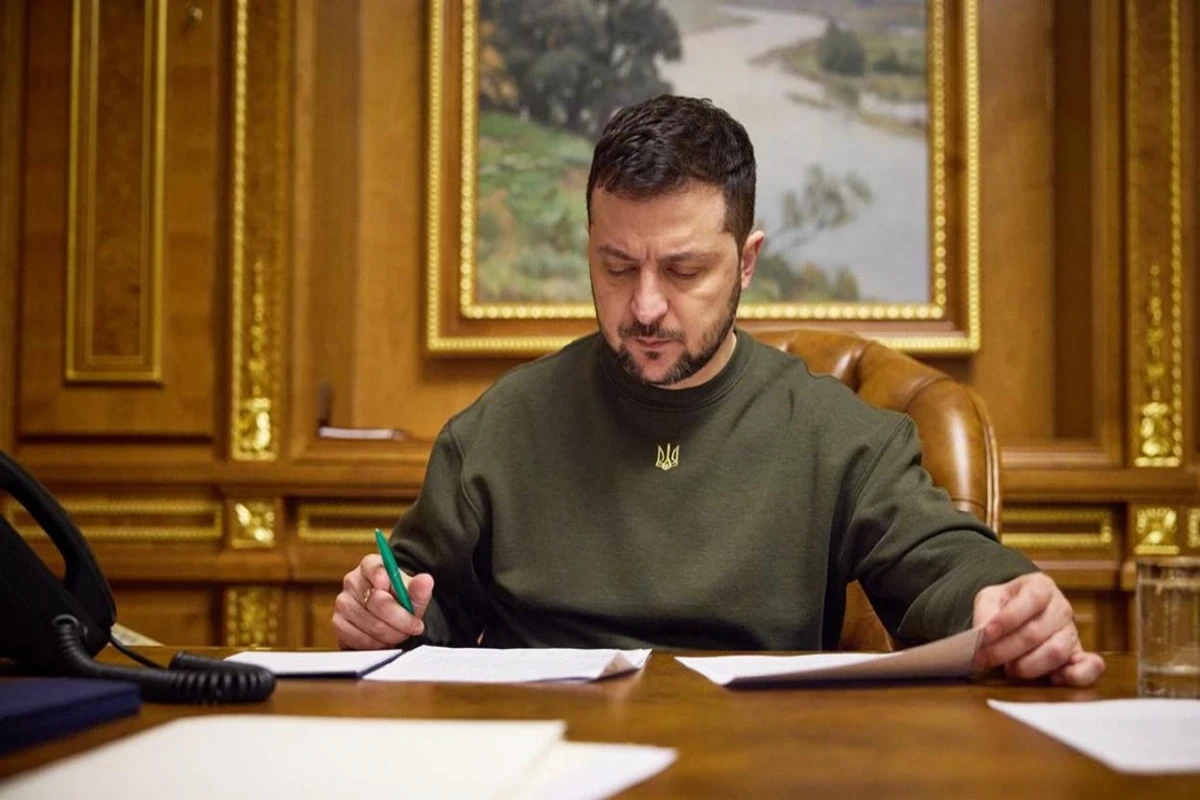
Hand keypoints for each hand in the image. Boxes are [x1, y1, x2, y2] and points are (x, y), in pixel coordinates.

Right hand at [333, 554, 433, 649]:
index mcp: (370, 565)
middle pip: (377, 601)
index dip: (386, 581)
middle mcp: (352, 581)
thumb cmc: (400, 600)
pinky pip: (358, 638)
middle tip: (414, 627)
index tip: (400, 594)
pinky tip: (385, 641)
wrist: (388, 616)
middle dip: (400, 619)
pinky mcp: (338, 623)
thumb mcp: (413, 593)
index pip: (374, 567)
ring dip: (391, 634)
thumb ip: (419, 589)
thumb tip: (426, 580)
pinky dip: (376, 644)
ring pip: (370, 623)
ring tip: (401, 634)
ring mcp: (343, 602)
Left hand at [972, 572, 1104, 686]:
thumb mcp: (989, 599)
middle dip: (1006, 649)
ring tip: (1008, 669)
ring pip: (1056, 652)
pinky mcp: (1079, 655)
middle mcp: (1061, 608)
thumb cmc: (1005, 605)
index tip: (985, 634)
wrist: (1021, 614)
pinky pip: (1089, 666)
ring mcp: (1072, 632)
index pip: (1030, 600)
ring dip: (1028, 665)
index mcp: (1041, 587)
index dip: (1007, 619)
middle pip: (1037, 632)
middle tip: (984, 659)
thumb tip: (982, 635)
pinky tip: (1054, 679)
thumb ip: (985, 613)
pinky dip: (1076, 676)